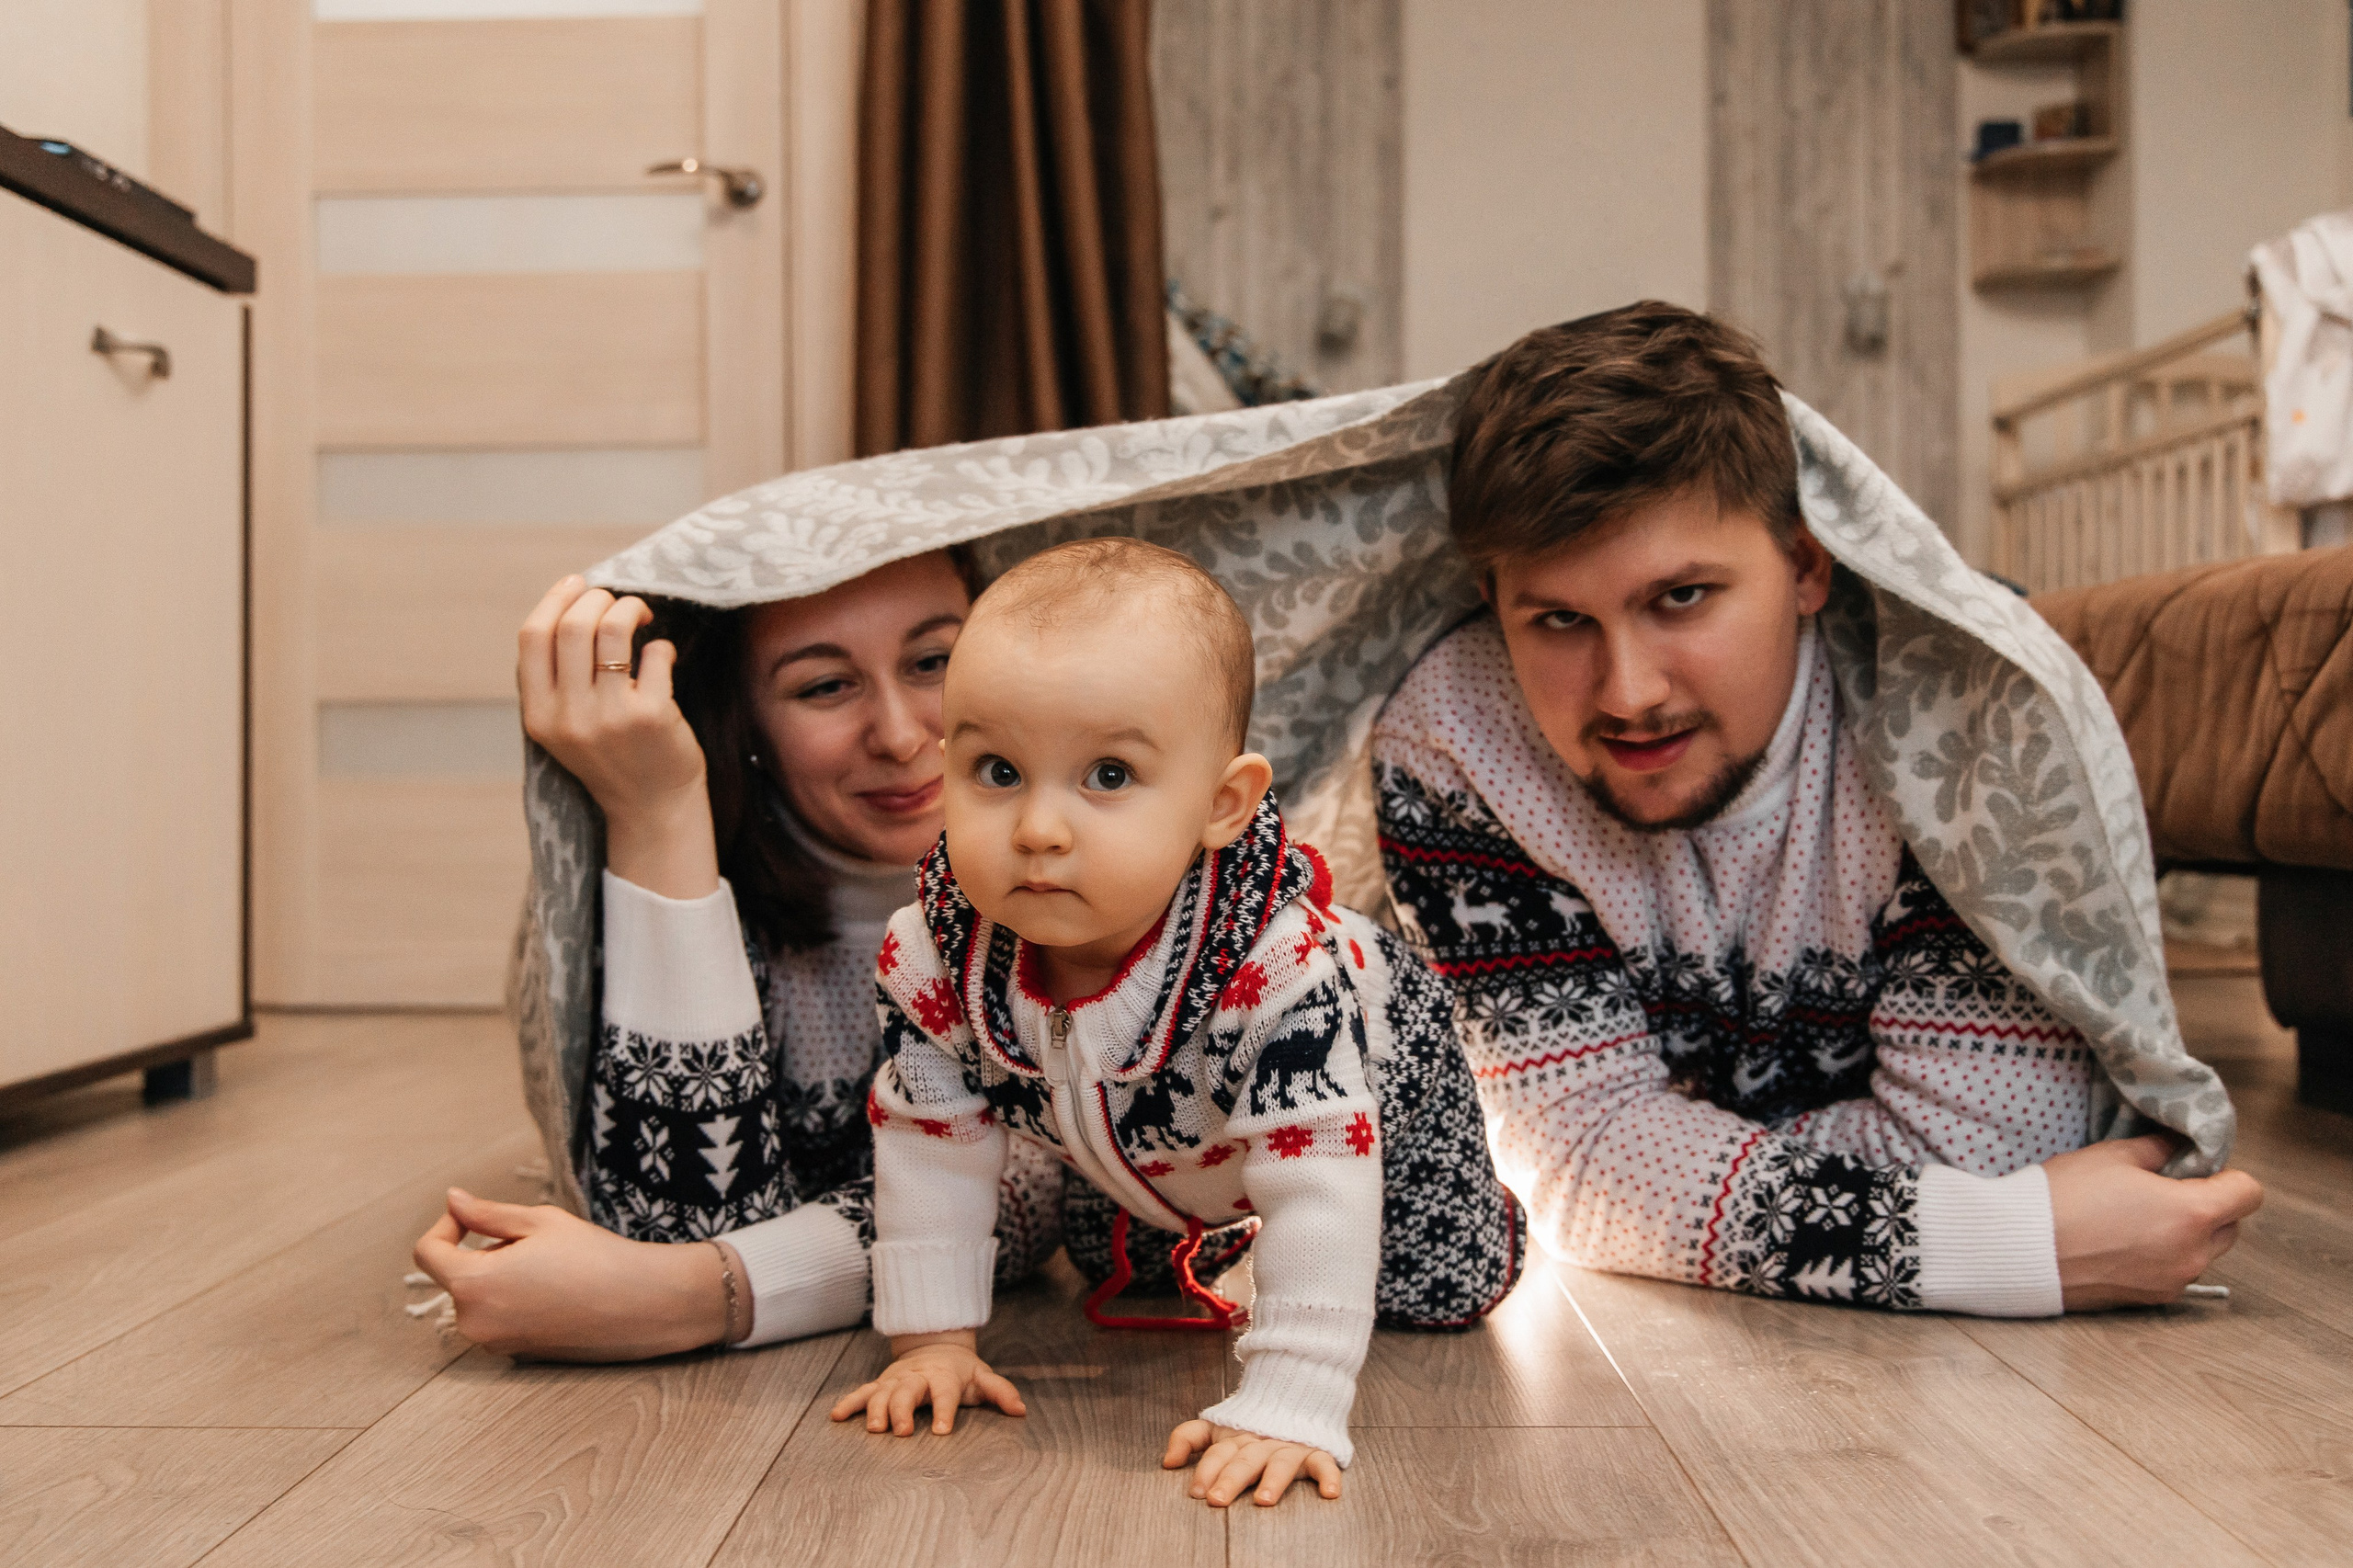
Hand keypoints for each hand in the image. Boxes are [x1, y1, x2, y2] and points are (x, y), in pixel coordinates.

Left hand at [410, 1187, 730, 1360]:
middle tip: (534, 1240)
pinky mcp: (518, 1356)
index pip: (427, 1253)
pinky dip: (514, 1300)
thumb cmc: (594, 1256)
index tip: (474, 1216)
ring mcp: (496, 1344)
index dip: (446, 1226)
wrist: (645, 1305)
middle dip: (483, 1251)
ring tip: (550, 1266)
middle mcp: (475, 1323)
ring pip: (479, 1298)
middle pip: (457, 1276)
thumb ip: (486, 1213)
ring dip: (499, 1276)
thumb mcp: (539, 1221)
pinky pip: (499, 1319)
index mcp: (473, 1285)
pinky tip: (557, 1291)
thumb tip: (453, 1201)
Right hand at [518, 576, 718, 899]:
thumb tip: (570, 604)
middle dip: (598, 597)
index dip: (554, 599)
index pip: (531, 637)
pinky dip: (661, 645)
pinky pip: (655, 653)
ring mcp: (610, 716)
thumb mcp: (565, 725)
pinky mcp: (652, 716)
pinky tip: (661, 657)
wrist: (652, 809)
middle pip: (571, 625)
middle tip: (617, 599)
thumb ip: (557, 679)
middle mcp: (569, 717)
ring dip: (630, 608)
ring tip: (641, 614)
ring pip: (612, 629)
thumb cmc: (612, 756)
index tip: (577, 584)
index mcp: (539, 716)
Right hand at [828, 1332, 1026, 1435]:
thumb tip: (1020, 1410)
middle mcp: (917, 1377)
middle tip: (902, 1432)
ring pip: (882, 1393)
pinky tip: (836, 1416)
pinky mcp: (881, 1384)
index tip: (942, 1430)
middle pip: (908, 1392)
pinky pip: (862, 1392)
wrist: (934, 1345)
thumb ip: (1000, 1392)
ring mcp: (896, 1380)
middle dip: (903, 1411)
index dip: (945, 1410)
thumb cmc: (960, 1370)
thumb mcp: (983, 1377)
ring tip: (873, 1429)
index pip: (946, 1393)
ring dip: (876, 1409)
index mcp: (944, 1376)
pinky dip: (849, 1403)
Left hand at [1162, 1420, 1340, 1507]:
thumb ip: (1188, 1437)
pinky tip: (1329, 1494)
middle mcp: (1262, 1443)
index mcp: (1236, 1438)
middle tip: (1217, 1500)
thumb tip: (1167, 1463)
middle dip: (1230, 1479)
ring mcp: (1289, 1446)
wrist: (1293, 1391)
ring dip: (1273, 1480)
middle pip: (1244, 1460)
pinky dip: (1329, 1477)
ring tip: (1264, 1500)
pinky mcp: (1316, 1450)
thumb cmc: (1249, 1424)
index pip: (1218, 1453)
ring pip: (1281, 1462)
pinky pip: (1325, 1463)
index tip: (1196, 1491)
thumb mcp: (1216, 1427)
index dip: (1205, 1470)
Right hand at [2045, 1134, 2263, 1310]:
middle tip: (2162, 1190)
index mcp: (2192, 1213)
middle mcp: (2193, 1254)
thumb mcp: (2111, 1156)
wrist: (2021, 1249)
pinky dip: (2162, 1257)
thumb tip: (2177, 1145)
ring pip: (2203, 1252)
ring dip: (2185, 1234)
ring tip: (2135, 1218)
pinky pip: (2174, 1273)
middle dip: (2208, 1207)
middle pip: (2231, 1226)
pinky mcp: (2150, 1300)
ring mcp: (2173, 1281)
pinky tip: (2120, 1243)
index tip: (2194, 1170)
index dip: (2227, 1176)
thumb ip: (2157, 1148)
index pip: (2249, 1192)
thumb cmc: (2064, 1197)